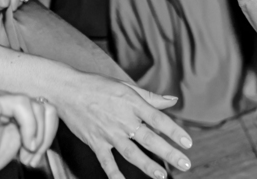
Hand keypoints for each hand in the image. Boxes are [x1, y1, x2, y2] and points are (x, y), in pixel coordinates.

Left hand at [0, 94, 57, 177]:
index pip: (22, 103)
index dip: (30, 124)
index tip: (28, 147)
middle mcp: (8, 101)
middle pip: (39, 107)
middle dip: (38, 135)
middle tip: (27, 157)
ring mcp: (20, 110)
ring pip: (48, 111)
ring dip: (45, 137)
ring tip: (32, 156)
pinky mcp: (28, 120)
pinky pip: (49, 120)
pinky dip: (47, 138)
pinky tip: (35, 154)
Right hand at [51, 75, 191, 178]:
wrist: (68, 90)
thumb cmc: (99, 86)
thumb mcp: (127, 87)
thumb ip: (151, 97)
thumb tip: (172, 101)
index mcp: (133, 104)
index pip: (159, 120)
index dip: (175, 132)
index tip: (188, 143)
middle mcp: (123, 120)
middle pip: (150, 139)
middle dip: (168, 153)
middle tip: (184, 164)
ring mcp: (109, 133)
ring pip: (132, 153)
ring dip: (148, 166)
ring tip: (162, 176)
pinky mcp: (95, 142)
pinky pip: (106, 162)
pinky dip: (114, 174)